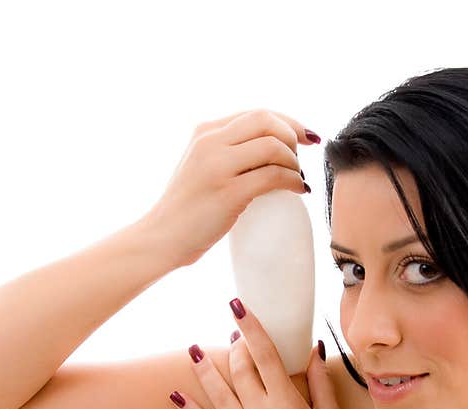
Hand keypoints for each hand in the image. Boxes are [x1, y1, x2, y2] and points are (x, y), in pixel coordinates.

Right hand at [146, 109, 316, 267]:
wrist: (162, 237)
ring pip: (273, 146)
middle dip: (294, 137)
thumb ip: (226, 151)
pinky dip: (293, 182)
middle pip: (267, 120)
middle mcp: (210, 142)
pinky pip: (274, 176)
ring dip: (294, 163)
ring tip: (297, 179)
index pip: (257, 113)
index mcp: (205, 132)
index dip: (289, 122)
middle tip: (301, 161)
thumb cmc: (186, 209)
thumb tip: (270, 149)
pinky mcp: (228, 192)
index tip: (306, 138)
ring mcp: (218, 166)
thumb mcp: (200, 165)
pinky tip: (298, 190)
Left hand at [169, 298, 353, 408]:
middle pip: (240, 370)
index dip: (250, 327)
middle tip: (232, 334)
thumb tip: (313, 347)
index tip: (237, 305)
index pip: (265, 355)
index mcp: (288, 404)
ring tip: (192, 350)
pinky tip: (177, 394)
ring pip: (218, 394)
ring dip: (204, 370)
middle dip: (234, 347)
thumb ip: (320, 381)